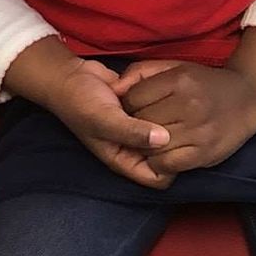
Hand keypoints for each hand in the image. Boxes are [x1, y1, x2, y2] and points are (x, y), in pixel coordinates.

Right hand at [5, 40, 173, 189]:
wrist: (71, 76)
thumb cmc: (80, 103)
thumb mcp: (104, 120)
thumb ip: (132, 132)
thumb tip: (164, 139)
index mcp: (124, 159)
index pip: (158, 178)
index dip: (171, 167)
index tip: (180, 145)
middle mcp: (134, 148)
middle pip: (167, 157)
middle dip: (177, 143)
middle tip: (184, 122)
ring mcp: (139, 130)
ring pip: (167, 135)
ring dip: (174, 122)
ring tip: (179, 107)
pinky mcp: (143, 111)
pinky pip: (163, 115)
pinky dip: (168, 107)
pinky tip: (171, 95)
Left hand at [122, 59, 255, 175]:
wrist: (249, 96)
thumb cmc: (205, 82)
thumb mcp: (176, 67)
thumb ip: (142, 72)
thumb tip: (113, 88)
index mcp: (180, 79)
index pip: (133, 98)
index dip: (128, 105)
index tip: (137, 107)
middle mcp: (189, 104)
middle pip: (140, 122)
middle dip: (136, 125)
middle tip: (144, 124)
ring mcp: (198, 130)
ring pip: (150, 146)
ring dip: (146, 146)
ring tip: (154, 139)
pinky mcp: (204, 153)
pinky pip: (166, 164)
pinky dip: (160, 161)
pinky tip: (165, 152)